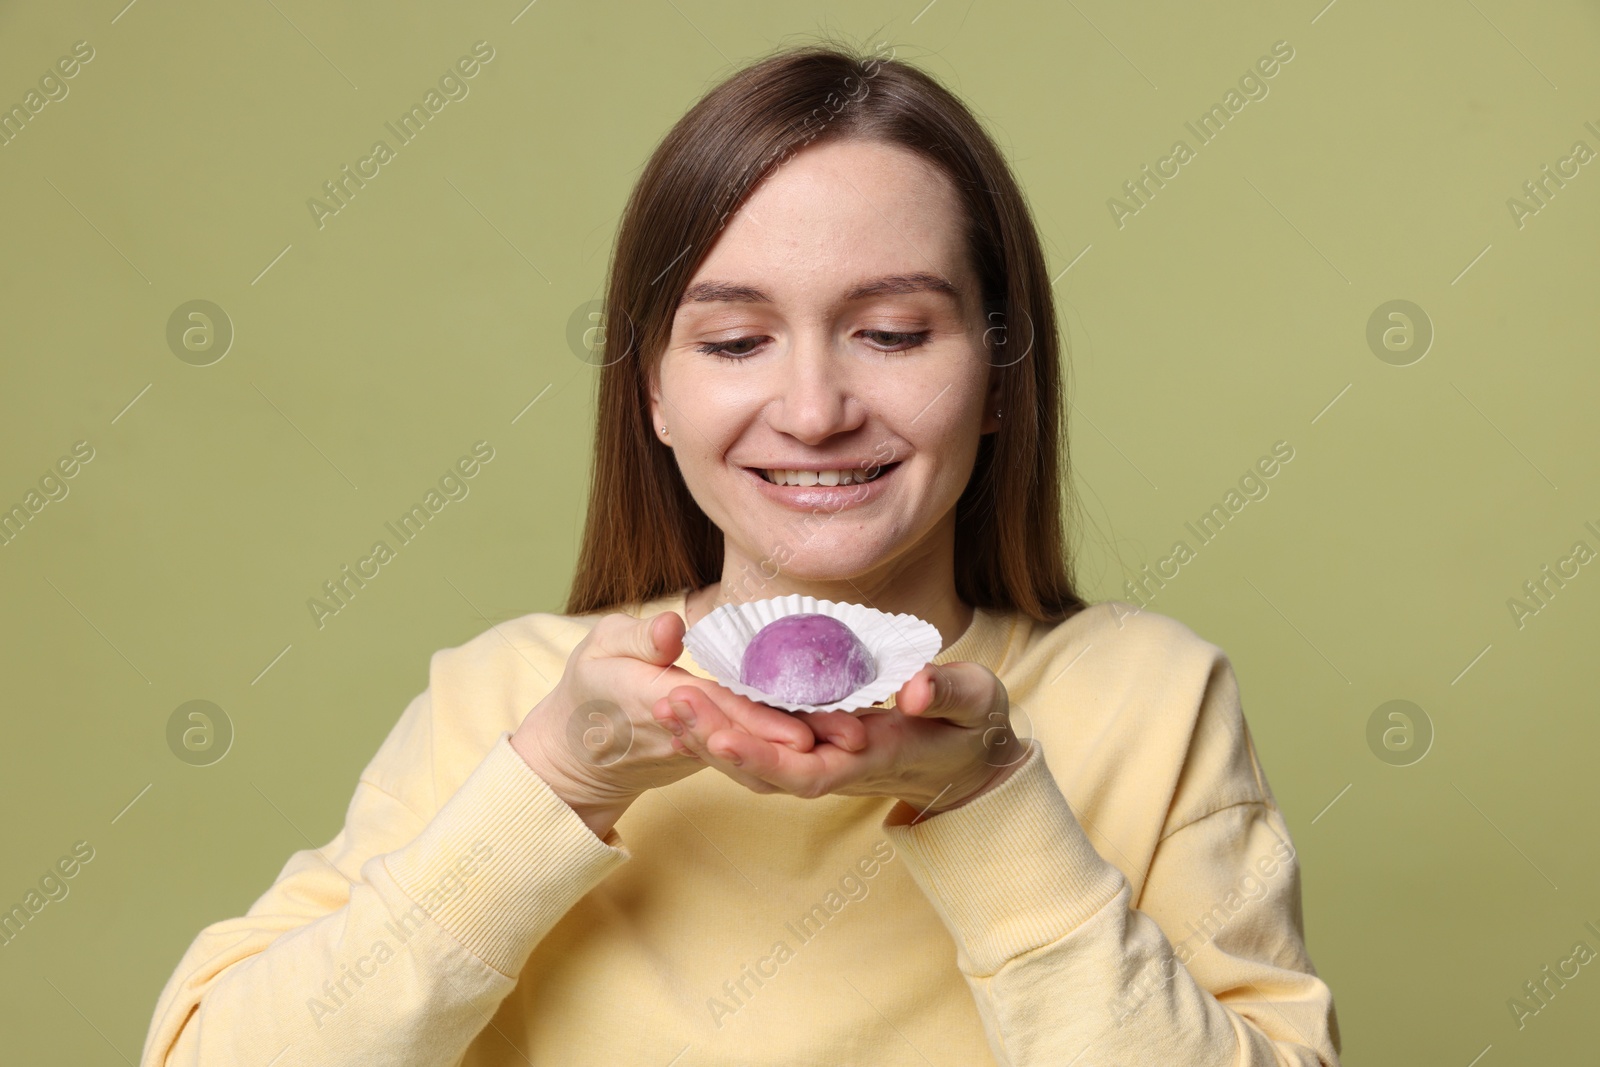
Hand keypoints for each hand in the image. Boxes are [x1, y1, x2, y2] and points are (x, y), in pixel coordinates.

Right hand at [510, 611, 856, 835]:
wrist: (582, 749)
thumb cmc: (591, 687)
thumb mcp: (599, 649)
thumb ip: (636, 638)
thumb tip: (672, 627)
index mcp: (654, 704)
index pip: (714, 711)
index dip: (761, 718)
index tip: (800, 725)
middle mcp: (687, 737)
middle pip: (751, 737)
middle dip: (804, 736)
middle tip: (855, 732)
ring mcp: (704, 752)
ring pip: (759, 754)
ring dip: (811, 748)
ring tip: (857, 736)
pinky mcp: (716, 754)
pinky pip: (757, 753)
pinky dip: (795, 747)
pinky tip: (836, 733)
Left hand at [653, 661, 1026, 817]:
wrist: (972, 757)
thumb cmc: (975, 727)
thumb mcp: (978, 703)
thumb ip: (951, 692)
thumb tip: (918, 687)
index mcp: (872, 760)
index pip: (806, 771)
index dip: (761, 757)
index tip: (720, 736)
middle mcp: (837, 767)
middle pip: (764, 770)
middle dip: (715, 741)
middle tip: (669, 702)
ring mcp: (823, 757)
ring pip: (756, 759)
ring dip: (710, 733)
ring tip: (667, 699)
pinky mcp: (815, 741)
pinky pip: (764, 740)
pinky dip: (726, 723)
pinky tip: (696, 697)